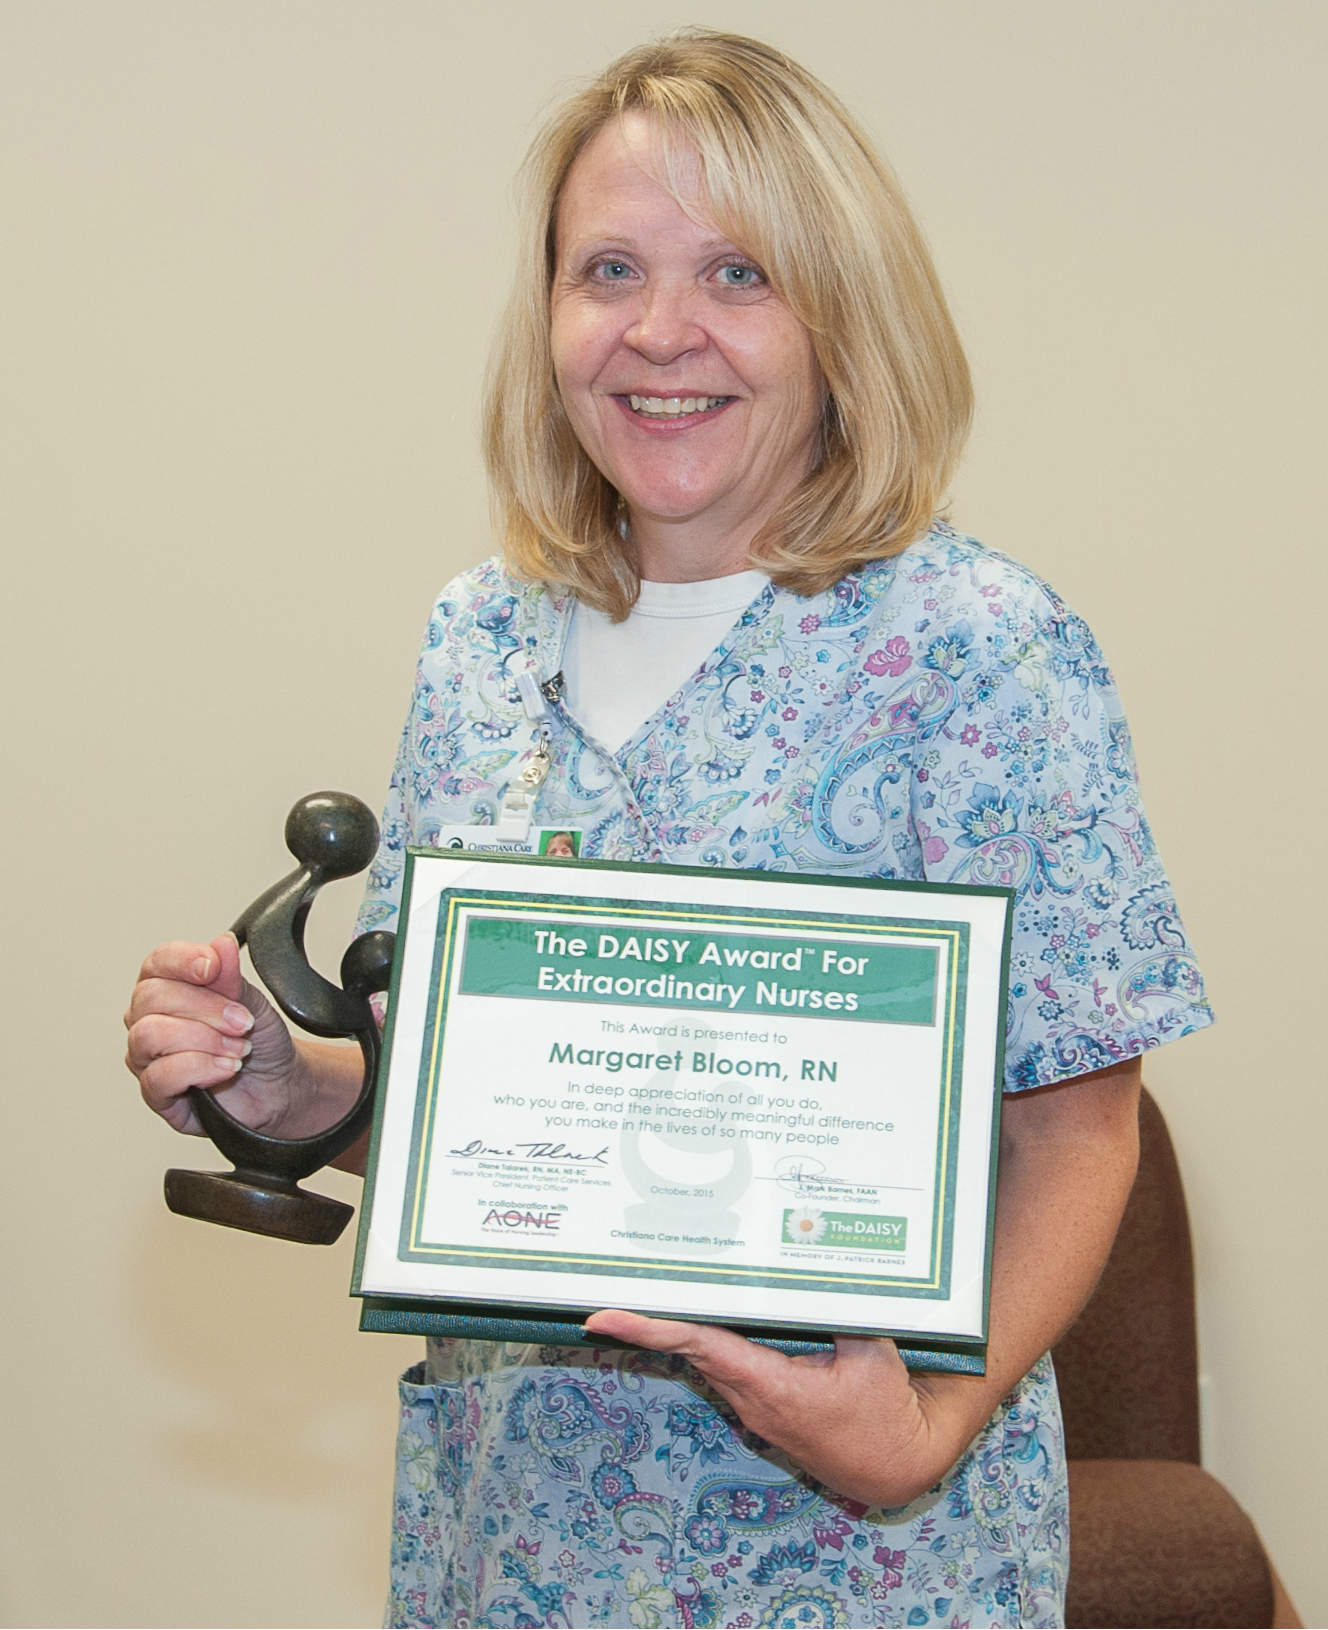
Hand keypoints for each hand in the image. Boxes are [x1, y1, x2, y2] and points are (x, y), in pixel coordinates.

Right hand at [124, 931, 309, 1137]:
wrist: (278, 1085)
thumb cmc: (258, 1041)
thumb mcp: (252, 1002)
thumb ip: (231, 976)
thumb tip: (221, 943)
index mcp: (167, 987)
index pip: (157, 962)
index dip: (182, 960)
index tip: (213, 966)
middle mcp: (148, 1018)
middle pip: (151, 997)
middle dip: (205, 1007)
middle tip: (242, 1021)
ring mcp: (146, 1057)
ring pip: (149, 1035)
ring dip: (203, 1039)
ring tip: (238, 1048)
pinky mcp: (155, 1094)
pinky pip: (159, 1077)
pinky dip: (200, 1068)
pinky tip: (226, 1068)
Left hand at [582, 1310, 939, 1506]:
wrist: (895, 1466)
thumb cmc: (883, 1416)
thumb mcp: (872, 1355)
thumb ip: (840, 1310)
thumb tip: (817, 1269)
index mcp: (770, 1386)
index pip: (697, 1346)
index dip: (648, 1330)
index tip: (604, 1318)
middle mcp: (750, 1396)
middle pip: (689, 1344)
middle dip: (648, 1317)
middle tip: (604, 1285)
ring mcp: (753, 1400)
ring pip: (707, 1350)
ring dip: (678, 1323)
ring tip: (644, 1284)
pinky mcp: (764, 1397)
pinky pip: (728, 1357)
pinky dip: (711, 1332)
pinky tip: (707, 1305)